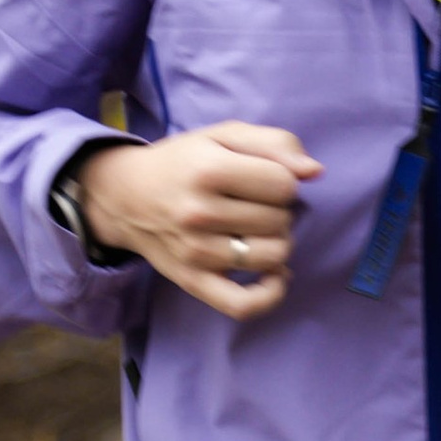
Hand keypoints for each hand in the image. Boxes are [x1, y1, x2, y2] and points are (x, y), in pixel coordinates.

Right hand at [78, 121, 323, 320]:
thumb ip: (274, 143)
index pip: (284, 185)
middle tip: (254, 204)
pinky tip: (275, 275)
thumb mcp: (223, 136)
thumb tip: (315, 172)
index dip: (283, 180)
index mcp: (208, 170)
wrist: (125, 196)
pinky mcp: (193, 281)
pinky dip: (270, 294)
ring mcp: (196, 252)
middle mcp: (199, 212)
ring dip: (277, 243)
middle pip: (281, 221)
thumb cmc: (183, 162)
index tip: (263, 178)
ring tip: (258, 231)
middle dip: (278, 210)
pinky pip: (243, 304)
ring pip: (273, 257)